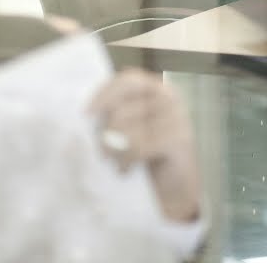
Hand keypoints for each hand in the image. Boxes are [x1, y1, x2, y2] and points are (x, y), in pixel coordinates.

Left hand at [89, 69, 201, 222]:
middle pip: (122, 109)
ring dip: (115, 151)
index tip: (86, 114)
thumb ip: (118, 114)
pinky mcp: (180, 140)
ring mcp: (178, 118)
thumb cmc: (149, 156)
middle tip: (103, 153)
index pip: (128, 80)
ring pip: (128, 129)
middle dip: (105, 134)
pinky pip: (139, 147)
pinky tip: (125, 170)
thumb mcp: (132, 129)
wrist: (175, 187)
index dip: (104, 94)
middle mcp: (170, 98)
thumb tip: (87, 114)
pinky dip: (127, 161)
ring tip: (116, 162)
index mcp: (158, 90)